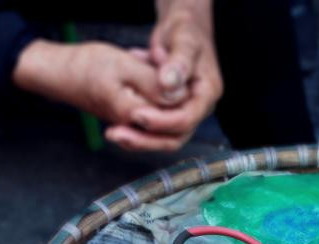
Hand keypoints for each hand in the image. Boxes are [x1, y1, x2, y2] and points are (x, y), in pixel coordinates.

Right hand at [13, 40, 172, 128]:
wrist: (59, 73)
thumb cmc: (85, 67)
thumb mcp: (123, 66)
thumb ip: (153, 83)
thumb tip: (179, 96)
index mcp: (135, 115)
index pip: (176, 111)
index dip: (177, 84)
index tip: (161, 60)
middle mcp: (136, 125)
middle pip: (171, 112)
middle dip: (169, 84)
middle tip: (153, 59)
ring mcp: (133, 121)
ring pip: (162, 105)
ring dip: (159, 80)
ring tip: (142, 58)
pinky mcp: (130, 113)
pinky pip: (151, 101)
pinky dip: (150, 81)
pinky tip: (139, 62)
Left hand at [106, 2, 222, 151]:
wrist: (180, 29)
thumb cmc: (186, 30)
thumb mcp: (184, 40)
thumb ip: (178, 62)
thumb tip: (168, 84)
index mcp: (206, 93)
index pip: (186, 118)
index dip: (161, 121)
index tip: (136, 114)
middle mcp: (196, 107)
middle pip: (174, 137)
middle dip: (145, 139)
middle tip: (117, 134)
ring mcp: (182, 111)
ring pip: (161, 137)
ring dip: (136, 137)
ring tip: (112, 133)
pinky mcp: (167, 112)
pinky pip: (151, 129)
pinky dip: (133, 126)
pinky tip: (114, 121)